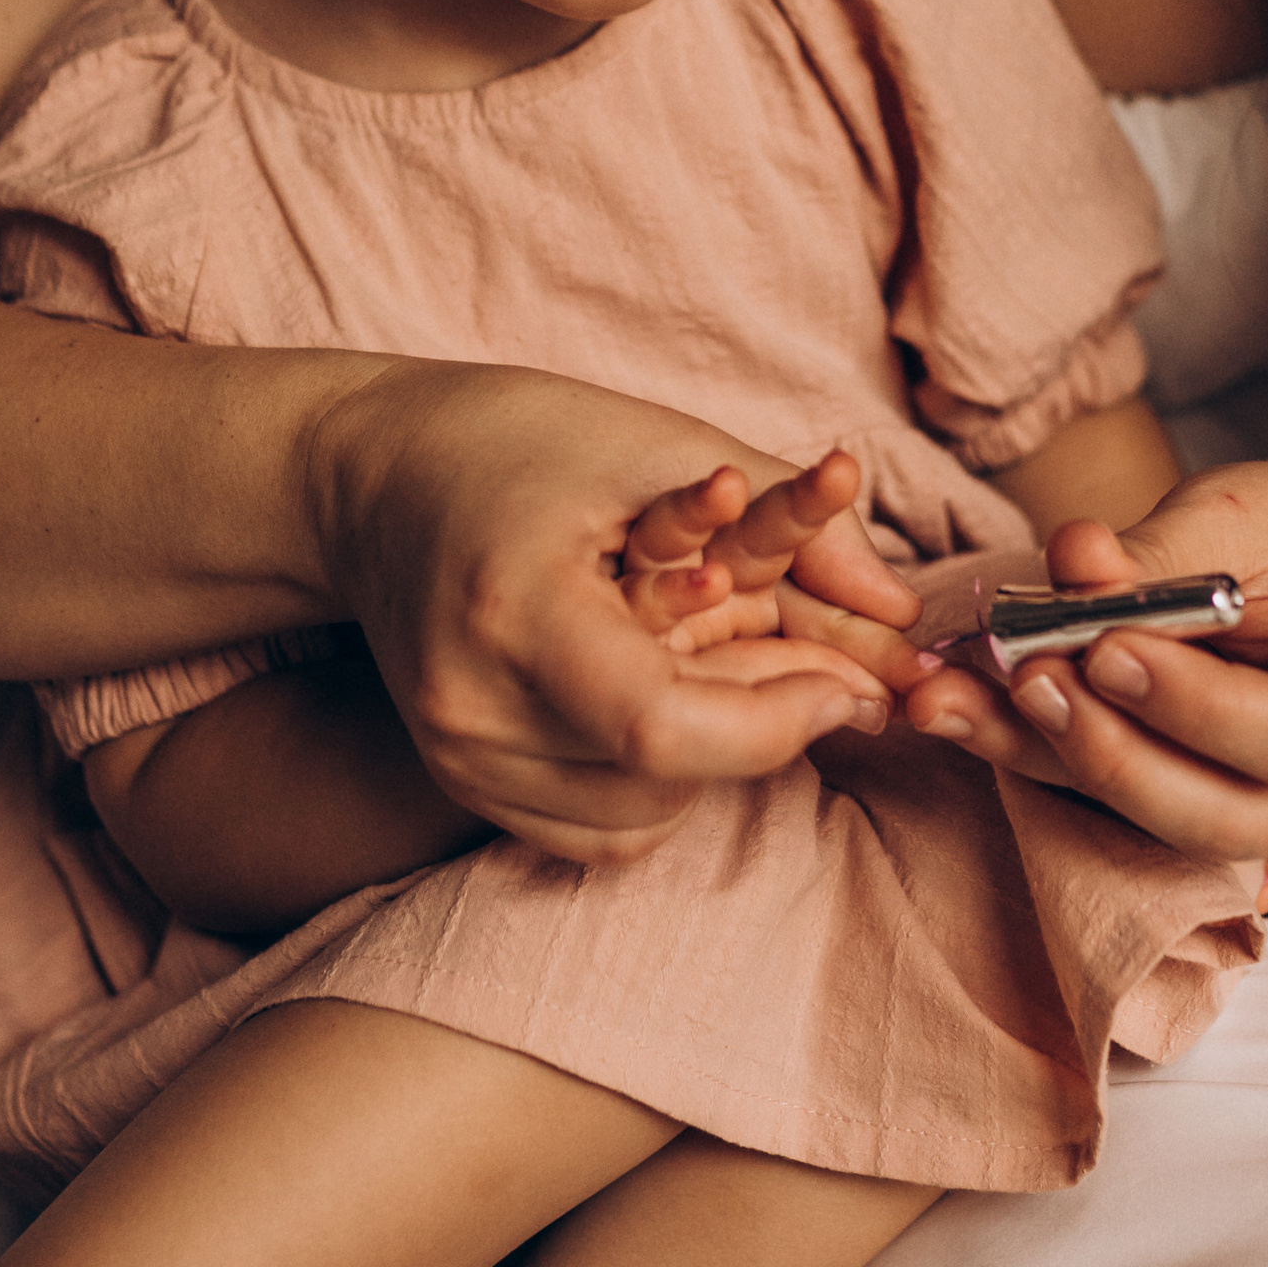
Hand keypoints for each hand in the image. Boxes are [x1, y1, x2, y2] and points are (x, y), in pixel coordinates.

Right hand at [309, 365, 925, 866]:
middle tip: (833, 675)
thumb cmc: (516, 435)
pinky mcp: (462, 780)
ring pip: (639, 821)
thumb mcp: (657, 445)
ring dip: (714, 760)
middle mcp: (473, 708)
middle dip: (766, 731)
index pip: (661, 729)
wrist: (367, 476)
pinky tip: (669, 702)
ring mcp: (460, 757)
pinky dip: (655, 781)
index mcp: (515, 611)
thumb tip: (900, 613)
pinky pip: (595, 830)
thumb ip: (793, 524)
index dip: (774, 721)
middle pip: (660, 784)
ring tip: (744, 674)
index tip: (845, 684)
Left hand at [904, 461, 1267, 859]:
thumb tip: (1074, 563)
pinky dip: (1026, 753)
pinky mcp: (1186, 807)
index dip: (1196, 706)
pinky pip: (1105, 804)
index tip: (1107, 646)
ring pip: (1157, 827)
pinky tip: (953, 707)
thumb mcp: (1248, 513)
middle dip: (1113, 755)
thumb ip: (1164, 549)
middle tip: (1030, 676)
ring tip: (949, 697)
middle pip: (1224, 816)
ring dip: (1046, 761)